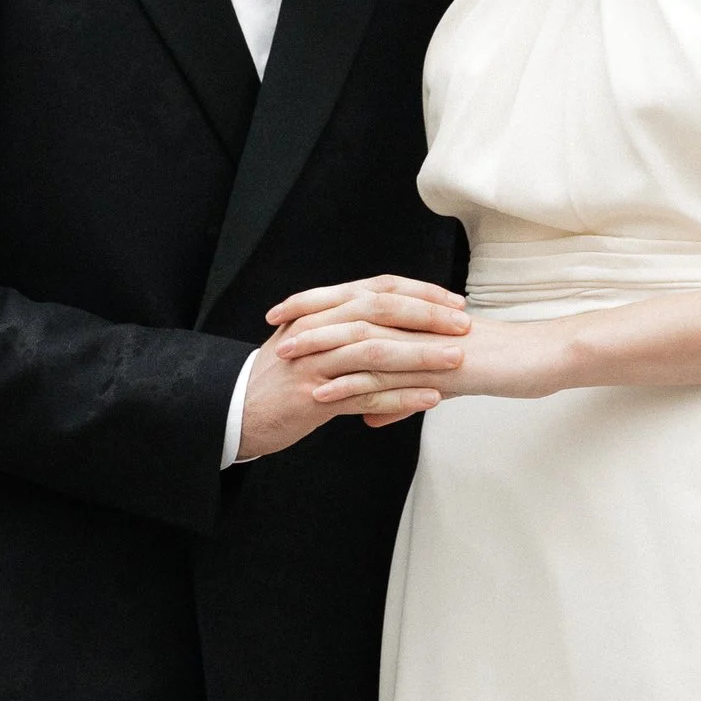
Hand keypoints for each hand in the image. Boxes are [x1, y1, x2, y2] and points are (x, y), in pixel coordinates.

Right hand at [243, 276, 472, 449]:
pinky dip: (400, 397)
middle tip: (463, 326)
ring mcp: (313, 362)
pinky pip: (365, 395)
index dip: (419, 293)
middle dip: (426, 317)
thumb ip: (346, 325)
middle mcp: (317, 328)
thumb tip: (392, 315)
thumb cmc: (281, 379)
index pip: (377, 289)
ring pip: (375, 351)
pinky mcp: (312, 397)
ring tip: (456, 360)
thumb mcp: (310, 340)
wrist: (238, 411)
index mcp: (321, 310)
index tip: (454, 303)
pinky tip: (430, 399)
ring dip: (420, 355)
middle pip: (379, 311)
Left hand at [265, 274, 552, 427]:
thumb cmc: (503, 364)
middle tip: (273, 327)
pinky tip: (324, 395)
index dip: (319, 302)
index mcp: (417, 315)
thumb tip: (369, 414)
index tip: (284, 311)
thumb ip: (403, 395)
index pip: (359, 300)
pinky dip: (352, 385)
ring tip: (287, 358)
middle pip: (352, 311)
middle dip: (309, 318)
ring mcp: (427, 342)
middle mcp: (418, 321)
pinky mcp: (438, 367)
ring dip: (321, 348)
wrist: (544, 359)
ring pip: (363, 340)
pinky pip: (389, 376)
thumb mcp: (444, 383)